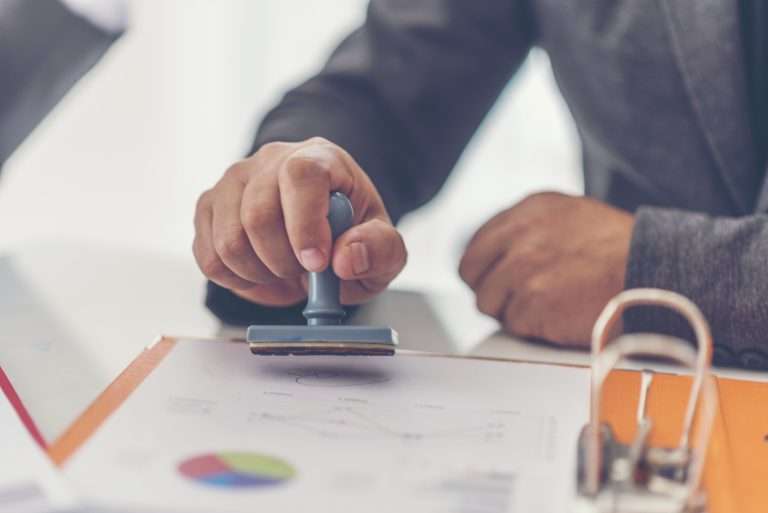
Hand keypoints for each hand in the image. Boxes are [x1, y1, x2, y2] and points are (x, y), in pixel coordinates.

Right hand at [193, 137, 406, 305]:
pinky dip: (236, 280)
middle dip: (284, 261)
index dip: (305, 224)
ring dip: (260, 274)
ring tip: (285, 272)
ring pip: (229, 240)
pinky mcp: (208, 208)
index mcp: (319, 157)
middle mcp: (270, 160)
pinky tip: (261, 273)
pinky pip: (209, 258)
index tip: (317, 263)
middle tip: (306, 273)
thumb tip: (346, 258)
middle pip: (258, 213)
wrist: (319, 235)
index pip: (300, 174)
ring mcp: (233, 182)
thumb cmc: (351, 235)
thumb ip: (379, 250)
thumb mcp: (384, 247)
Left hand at [459, 192, 633, 345]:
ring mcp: (522, 269)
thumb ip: (530, 231)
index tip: (500, 281)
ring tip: (550, 306)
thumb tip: (499, 256)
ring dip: (513, 311)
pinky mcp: (531, 302)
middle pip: (472, 274)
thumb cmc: (619, 253)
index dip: (486, 270)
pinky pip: (513, 324)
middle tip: (519, 299)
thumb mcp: (570, 218)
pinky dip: (533, 328)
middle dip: (490, 290)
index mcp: (527, 211)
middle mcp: (519, 236)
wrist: (653, 274)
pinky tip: (561, 316)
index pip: (476, 246)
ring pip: (488, 303)